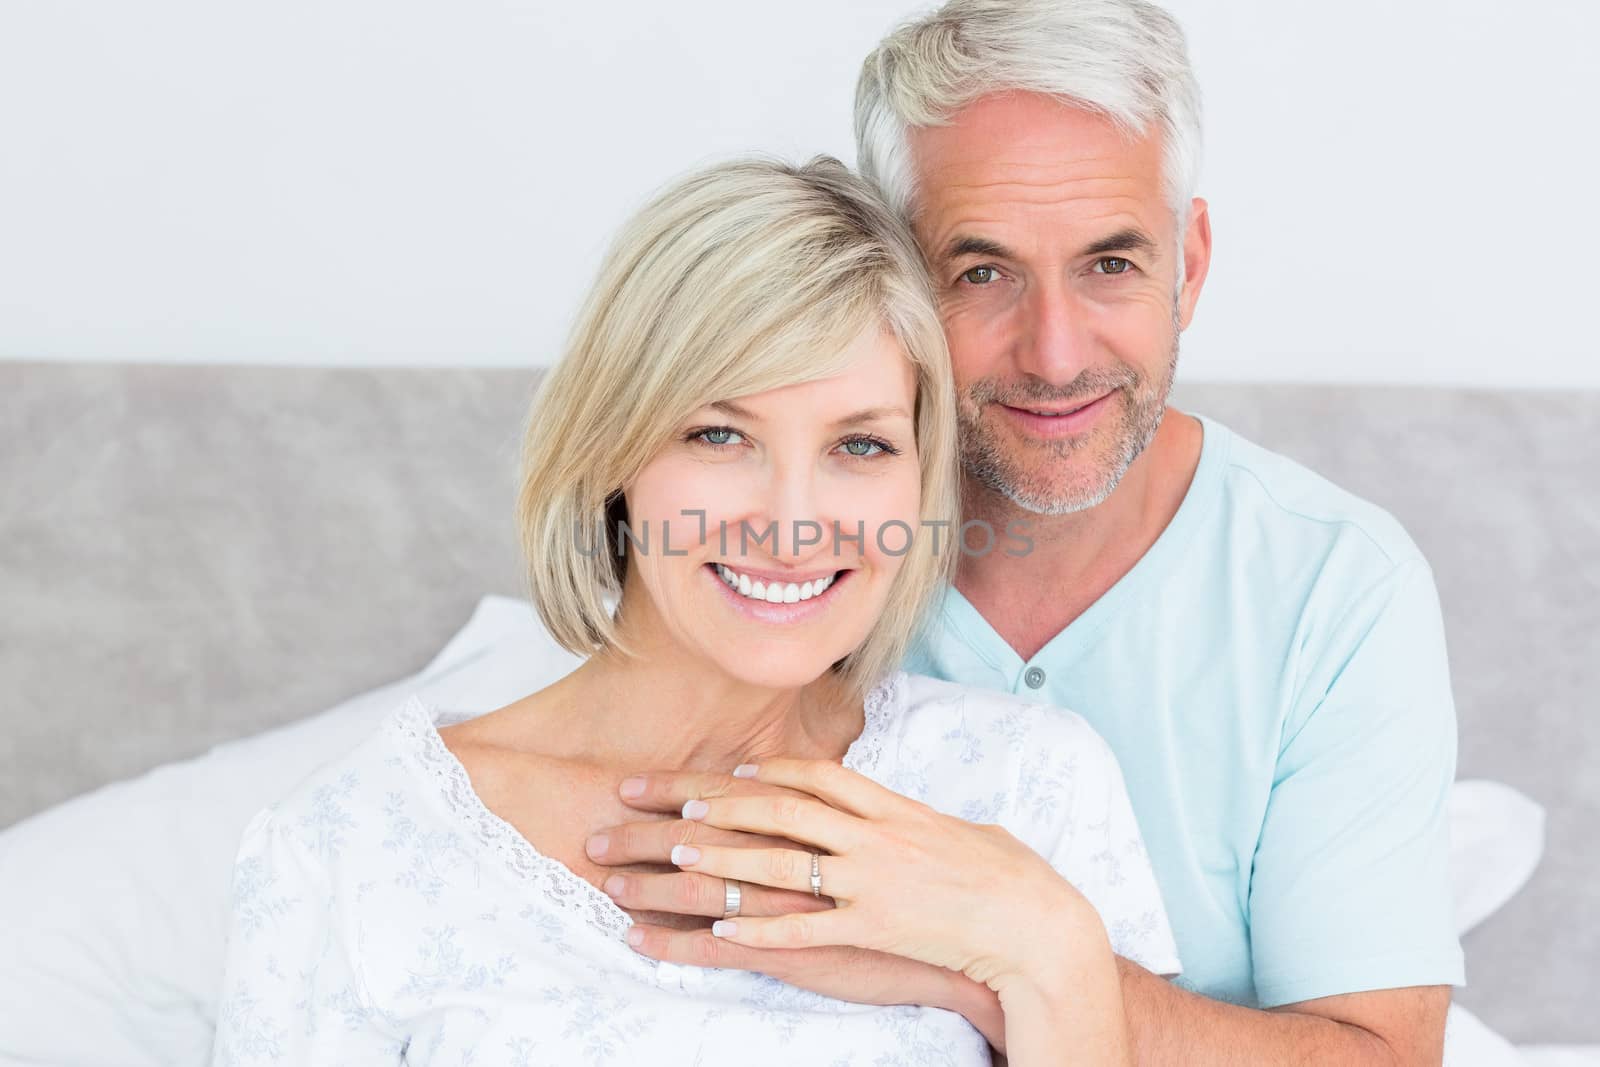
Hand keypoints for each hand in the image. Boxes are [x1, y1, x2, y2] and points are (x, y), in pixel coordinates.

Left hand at [587, 760, 1099, 996]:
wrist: (1036, 924)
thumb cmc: (1010, 875)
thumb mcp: (958, 831)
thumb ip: (914, 819)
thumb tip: (894, 811)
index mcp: (893, 807)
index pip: (816, 775)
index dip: (767, 772)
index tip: (730, 773)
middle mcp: (873, 837)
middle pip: (776, 810)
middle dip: (712, 804)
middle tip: (664, 804)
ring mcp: (869, 882)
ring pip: (777, 863)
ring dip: (719, 859)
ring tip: (670, 857)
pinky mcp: (871, 930)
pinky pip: (801, 930)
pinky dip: (757, 928)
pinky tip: (719, 926)